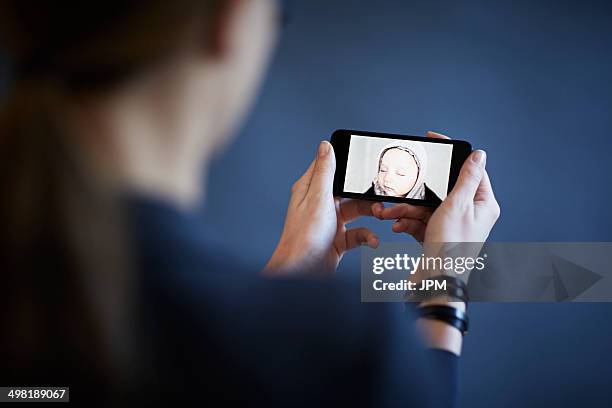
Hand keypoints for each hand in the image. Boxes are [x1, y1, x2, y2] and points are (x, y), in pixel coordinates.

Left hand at [264, 141, 378, 275]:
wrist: (302, 273)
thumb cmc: (304, 237)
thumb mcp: (318, 198)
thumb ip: (325, 172)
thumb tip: (326, 145)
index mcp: (311, 189)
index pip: (330, 168)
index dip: (348, 164)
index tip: (366, 163)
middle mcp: (320, 204)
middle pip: (350, 191)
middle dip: (367, 194)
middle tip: (382, 196)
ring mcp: (330, 222)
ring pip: (357, 211)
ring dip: (371, 213)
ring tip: (382, 215)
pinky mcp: (338, 240)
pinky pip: (358, 233)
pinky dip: (368, 236)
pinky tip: (373, 240)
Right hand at [372, 131, 499, 243]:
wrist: (436, 282)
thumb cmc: (451, 249)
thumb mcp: (457, 205)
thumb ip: (466, 178)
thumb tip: (479, 155)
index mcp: (482, 204)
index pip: (470, 170)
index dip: (452, 155)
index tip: (434, 142)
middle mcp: (470, 214)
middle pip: (442, 190)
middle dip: (418, 193)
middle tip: (404, 188)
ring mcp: (453, 225)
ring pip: (427, 206)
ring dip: (407, 210)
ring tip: (391, 213)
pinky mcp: (438, 235)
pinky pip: (421, 221)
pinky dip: (408, 223)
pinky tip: (398, 225)